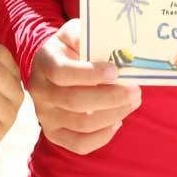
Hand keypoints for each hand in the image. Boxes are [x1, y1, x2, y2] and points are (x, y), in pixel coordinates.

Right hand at [27, 19, 140, 154]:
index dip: (90, 74)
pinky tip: (117, 121)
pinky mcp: (55, 134)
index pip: (62, 72)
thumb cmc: (68, 48)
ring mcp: (45, 116)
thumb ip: (83, 34)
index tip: (115, 70)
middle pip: (75, 101)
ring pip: (82, 124)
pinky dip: (103, 136)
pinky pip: (80, 144)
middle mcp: (40, 91)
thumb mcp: (72, 33)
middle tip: (135, 90)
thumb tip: (105, 45)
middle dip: (111, 97)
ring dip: (113, 114)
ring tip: (132, 102)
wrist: (50, 67)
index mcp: (44, 63)